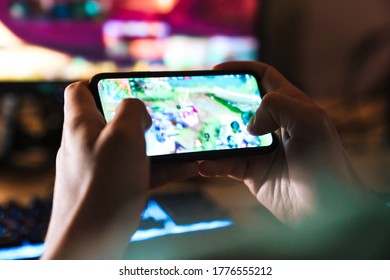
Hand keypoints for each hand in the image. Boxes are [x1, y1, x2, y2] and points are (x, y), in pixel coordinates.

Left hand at [43, 81, 197, 258]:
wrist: (91, 242)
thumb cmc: (104, 185)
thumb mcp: (123, 136)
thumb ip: (132, 110)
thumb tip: (137, 109)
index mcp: (81, 125)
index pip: (80, 91)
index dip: (103, 84)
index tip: (128, 88)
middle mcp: (85, 145)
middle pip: (112, 121)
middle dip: (141, 120)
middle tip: (164, 120)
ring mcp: (98, 168)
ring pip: (130, 149)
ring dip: (157, 147)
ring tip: (184, 147)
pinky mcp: (111, 189)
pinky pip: (137, 172)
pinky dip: (159, 169)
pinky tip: (186, 169)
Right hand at [199, 61, 366, 222]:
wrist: (327, 211)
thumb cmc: (325, 164)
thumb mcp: (310, 122)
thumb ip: (279, 105)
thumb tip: (250, 124)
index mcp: (291, 106)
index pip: (263, 77)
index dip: (240, 70)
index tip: (215, 71)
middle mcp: (274, 125)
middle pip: (240, 106)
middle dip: (219, 102)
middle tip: (198, 102)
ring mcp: (261, 150)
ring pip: (229, 136)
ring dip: (211, 136)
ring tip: (193, 136)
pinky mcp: (253, 173)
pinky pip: (227, 165)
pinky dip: (214, 165)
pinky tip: (203, 165)